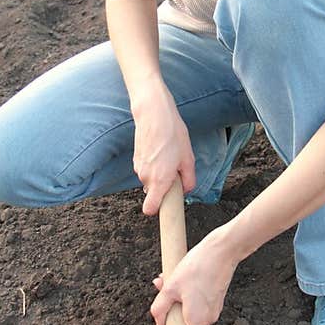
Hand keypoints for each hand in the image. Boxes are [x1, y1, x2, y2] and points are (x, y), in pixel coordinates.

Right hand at [131, 83, 195, 215]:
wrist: (154, 114)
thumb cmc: (173, 135)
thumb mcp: (188, 158)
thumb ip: (188, 180)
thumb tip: (186, 190)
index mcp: (160, 181)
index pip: (150, 210)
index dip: (159, 209)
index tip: (168, 205)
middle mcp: (146, 177)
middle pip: (154, 193)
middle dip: (164, 187)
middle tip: (176, 170)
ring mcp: (138, 168)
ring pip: (150, 180)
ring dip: (159, 174)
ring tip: (169, 156)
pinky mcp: (136, 159)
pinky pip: (146, 169)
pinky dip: (154, 165)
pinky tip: (161, 150)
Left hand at [150, 227, 237, 324]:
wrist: (222, 251)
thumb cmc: (196, 268)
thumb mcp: (170, 287)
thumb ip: (161, 309)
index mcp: (196, 321)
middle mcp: (208, 319)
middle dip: (177, 316)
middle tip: (168, 295)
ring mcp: (214, 309)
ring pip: (193, 314)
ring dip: (182, 303)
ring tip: (177, 282)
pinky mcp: (216, 299)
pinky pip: (199, 305)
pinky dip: (190, 297)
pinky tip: (186, 279)